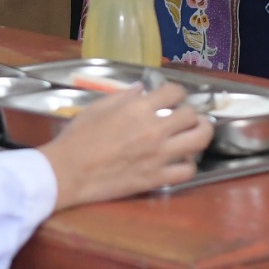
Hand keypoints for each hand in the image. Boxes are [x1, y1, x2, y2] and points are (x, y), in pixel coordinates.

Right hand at [37, 82, 214, 207]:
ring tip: (195, 133)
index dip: (176, 92)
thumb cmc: (78, 137)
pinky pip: (187, 172)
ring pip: (199, 141)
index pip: (174, 92)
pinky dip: (189, 165)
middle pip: (191, 115)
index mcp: (139, 108)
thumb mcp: (98, 107)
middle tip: (185, 116)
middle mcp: (154, 130)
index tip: (173, 97)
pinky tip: (182, 160)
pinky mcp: (156, 179)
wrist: (68, 172)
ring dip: (200, 134)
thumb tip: (143, 89)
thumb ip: (124, 96)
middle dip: (191, 112)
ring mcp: (158, 156)